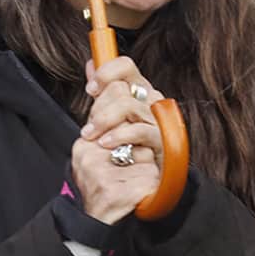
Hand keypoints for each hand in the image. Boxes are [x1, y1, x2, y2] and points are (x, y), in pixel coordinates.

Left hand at [69, 55, 167, 224]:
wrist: (124, 192)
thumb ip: (101, 93)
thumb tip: (90, 63)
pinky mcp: (164, 141)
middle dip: (100, 108)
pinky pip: (141, 129)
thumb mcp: (103, 121)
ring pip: (129, 105)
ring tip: (94, 138)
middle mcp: (151, 102)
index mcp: (137, 92)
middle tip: (90, 129)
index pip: (125, 67)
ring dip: (105, 121)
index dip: (106, 73)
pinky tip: (107, 145)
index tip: (91, 89)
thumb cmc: (115, 155)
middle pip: (122, 87)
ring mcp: (159, 121)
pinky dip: (120, 135)